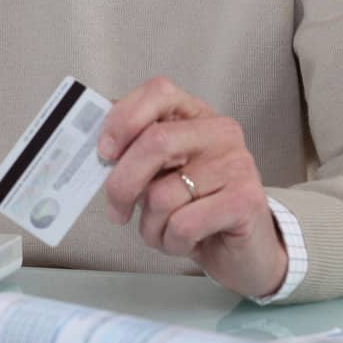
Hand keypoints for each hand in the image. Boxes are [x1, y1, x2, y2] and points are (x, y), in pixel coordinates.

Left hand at [99, 77, 287, 298]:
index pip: (159, 91)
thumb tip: (95, 144)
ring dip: (151, 226)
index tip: (103, 152)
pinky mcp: (245, 200)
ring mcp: (237, 164)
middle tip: (116, 211)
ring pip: (163, 195)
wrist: (246, 250)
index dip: (123, 118)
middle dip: (122, 183)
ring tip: (165, 231)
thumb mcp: (162, 174)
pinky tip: (186, 242)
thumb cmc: (196, 209)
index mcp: (197, 116)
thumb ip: (135, 153)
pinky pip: (183, 223)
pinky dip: (172, 241)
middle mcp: (221, 131)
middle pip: (155, 142)